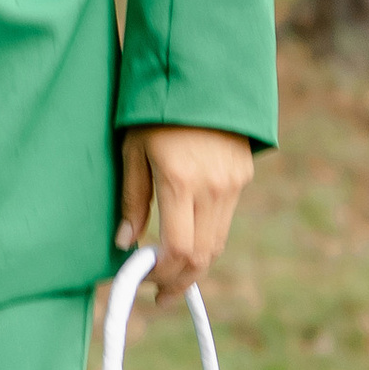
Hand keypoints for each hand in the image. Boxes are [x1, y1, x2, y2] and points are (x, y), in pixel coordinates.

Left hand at [117, 126, 251, 304]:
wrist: (204, 74)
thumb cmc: (156, 110)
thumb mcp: (133, 150)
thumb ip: (132, 199)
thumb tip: (126, 244)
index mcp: (180, 181)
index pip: (177, 249)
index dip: (161, 274)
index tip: (142, 281)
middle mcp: (212, 188)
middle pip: (202, 256)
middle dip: (179, 281)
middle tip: (158, 295)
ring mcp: (232, 184)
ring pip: (217, 244)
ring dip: (194, 266)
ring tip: (171, 277)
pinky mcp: (242, 178)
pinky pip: (224, 222)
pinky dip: (205, 241)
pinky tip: (187, 244)